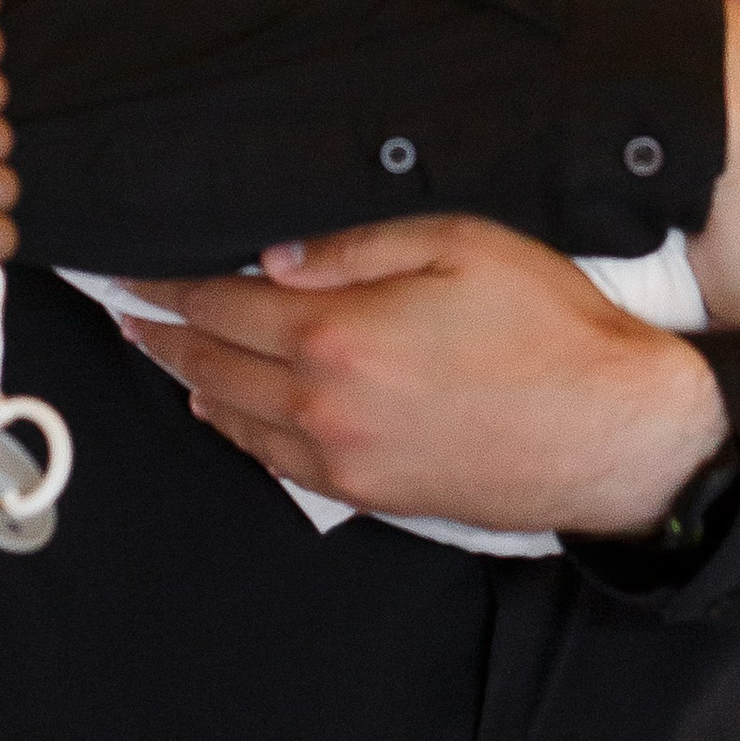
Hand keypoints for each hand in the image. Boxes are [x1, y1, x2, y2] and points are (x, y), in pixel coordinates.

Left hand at [118, 211, 731, 535]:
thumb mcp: (460, 245)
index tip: (124, 274)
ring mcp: (343, 459)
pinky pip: (277, 463)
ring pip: (236, 419)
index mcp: (336, 335)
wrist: (615, 434)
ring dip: (191, 382)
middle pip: (212, 365)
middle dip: (161, 334)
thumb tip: (273, 260)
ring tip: (160, 352)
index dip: (165, 287)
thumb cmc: (549, 329)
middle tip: (124, 310)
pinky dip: (238, 431)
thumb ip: (357, 248)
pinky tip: (227, 411)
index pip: (219, 305)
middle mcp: (322, 405)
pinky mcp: (371, 494)